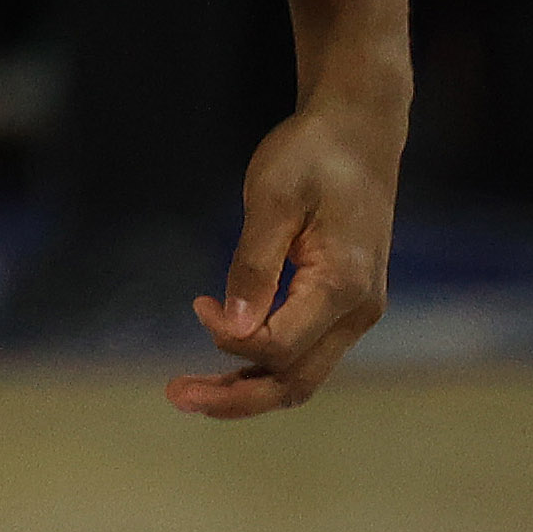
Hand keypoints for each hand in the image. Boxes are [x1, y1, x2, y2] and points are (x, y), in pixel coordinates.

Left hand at [166, 96, 398, 416]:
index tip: (195, 304)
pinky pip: (305, 351)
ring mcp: (356, 312)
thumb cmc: (312, 157)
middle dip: (236, 398)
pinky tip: (226, 362)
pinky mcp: (344, 304)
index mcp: (343, 287)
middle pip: (295, 381)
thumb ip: (253, 265)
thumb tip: (229, 327)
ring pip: (301, 374)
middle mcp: (358, 311)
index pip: (279, 345)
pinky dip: (264, 365)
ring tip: (191, 393)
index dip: (230, 339)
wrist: (357, 133)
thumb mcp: (274, 198)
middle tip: (174, 397)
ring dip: (247, 389)